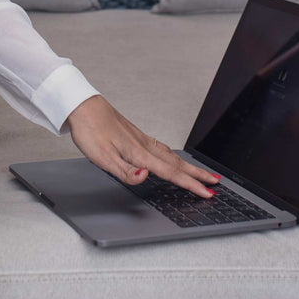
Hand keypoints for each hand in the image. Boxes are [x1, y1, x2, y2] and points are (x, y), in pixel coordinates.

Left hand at [64, 94, 220, 197]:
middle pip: (177, 163)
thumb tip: (146, 177)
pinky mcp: (135, 135)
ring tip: (201, 173)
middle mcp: (144, 145)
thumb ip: (125, 171)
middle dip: (197, 175)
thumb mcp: (102, 158)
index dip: (190, 185)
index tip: (208, 193)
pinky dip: (174, 156)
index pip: (170, 173)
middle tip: (216, 183)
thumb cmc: (90, 131)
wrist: (81, 105)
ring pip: (171, 155)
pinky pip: (162, 149)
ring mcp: (141, 139)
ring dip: (188, 166)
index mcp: (139, 154)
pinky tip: (172, 157)